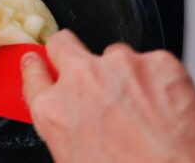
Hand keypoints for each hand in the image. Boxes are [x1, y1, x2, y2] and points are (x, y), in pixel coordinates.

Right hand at [21, 29, 194, 162]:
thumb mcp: (72, 154)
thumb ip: (62, 121)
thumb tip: (68, 112)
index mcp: (53, 109)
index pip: (33, 72)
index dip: (36, 66)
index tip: (37, 62)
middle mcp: (81, 79)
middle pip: (62, 43)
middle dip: (67, 51)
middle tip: (84, 70)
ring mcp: (119, 66)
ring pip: (113, 54)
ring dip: (120, 73)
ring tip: (137, 105)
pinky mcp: (157, 62)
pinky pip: (151, 61)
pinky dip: (155, 78)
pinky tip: (161, 104)